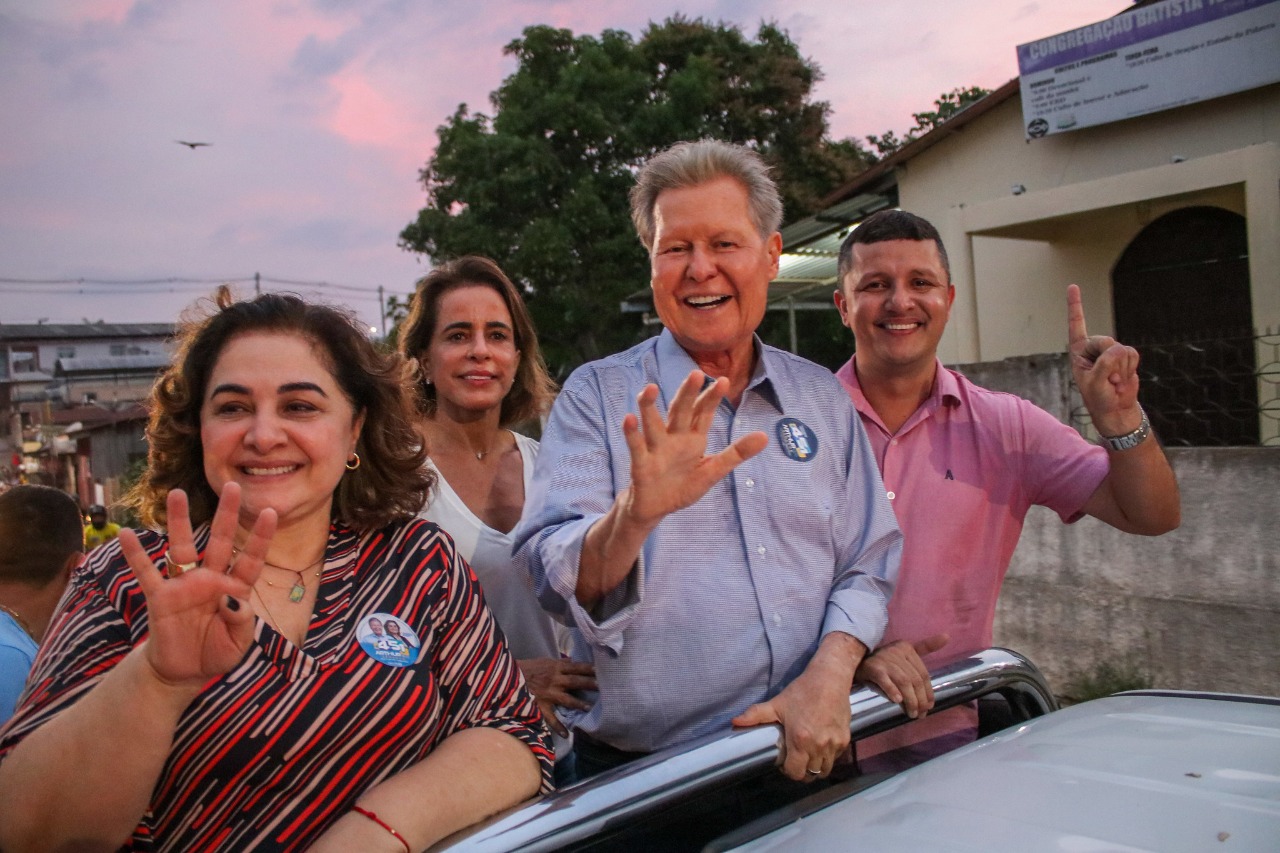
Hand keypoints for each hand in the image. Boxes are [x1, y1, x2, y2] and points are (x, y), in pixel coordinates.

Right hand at [118, 483, 275, 690]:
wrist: (184, 671)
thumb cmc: (216, 652)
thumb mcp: (238, 642)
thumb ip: (241, 620)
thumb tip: (232, 598)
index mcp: (235, 588)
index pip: (252, 558)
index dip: (261, 537)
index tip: (272, 511)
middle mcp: (211, 579)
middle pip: (221, 540)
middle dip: (228, 514)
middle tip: (233, 486)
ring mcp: (184, 585)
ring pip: (183, 546)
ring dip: (179, 521)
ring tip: (176, 493)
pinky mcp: (160, 596)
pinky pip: (146, 572)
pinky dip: (135, 555)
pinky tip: (125, 534)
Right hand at [517, 657, 596, 737]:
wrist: (506, 677)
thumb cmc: (526, 668)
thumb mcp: (543, 661)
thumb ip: (558, 664)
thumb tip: (572, 663)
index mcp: (555, 667)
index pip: (576, 667)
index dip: (589, 669)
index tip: (601, 670)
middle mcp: (554, 679)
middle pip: (575, 681)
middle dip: (589, 684)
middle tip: (603, 686)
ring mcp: (548, 693)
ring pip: (567, 699)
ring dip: (579, 704)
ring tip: (589, 708)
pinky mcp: (540, 705)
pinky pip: (550, 717)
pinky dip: (558, 726)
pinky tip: (566, 734)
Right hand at [621, 371, 767, 529]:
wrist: (656, 507)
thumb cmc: (683, 485)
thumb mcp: (713, 470)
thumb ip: (736, 453)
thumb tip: (765, 437)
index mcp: (693, 439)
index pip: (703, 414)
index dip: (712, 398)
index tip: (724, 380)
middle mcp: (673, 438)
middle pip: (680, 412)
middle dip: (687, 394)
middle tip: (695, 373)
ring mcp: (656, 449)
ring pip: (653, 424)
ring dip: (649, 406)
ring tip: (649, 387)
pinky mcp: (641, 464)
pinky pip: (636, 447)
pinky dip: (632, 434)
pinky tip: (629, 418)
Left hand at [731, 634, 863, 781]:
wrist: (830, 678)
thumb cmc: (802, 690)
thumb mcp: (777, 703)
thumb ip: (755, 715)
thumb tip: (735, 722)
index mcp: (800, 740)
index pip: (795, 773)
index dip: (788, 771)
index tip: (785, 762)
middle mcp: (819, 745)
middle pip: (810, 775)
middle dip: (802, 772)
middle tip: (796, 760)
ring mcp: (834, 744)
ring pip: (825, 769)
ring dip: (816, 767)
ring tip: (808, 755)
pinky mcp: (845, 739)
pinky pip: (836, 757)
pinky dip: (828, 756)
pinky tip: (820, 744)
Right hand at [855, 634, 948, 718]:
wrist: (853, 663)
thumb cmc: (882, 664)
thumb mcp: (903, 656)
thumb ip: (925, 647)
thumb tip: (947, 637)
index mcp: (906, 647)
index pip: (923, 673)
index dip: (928, 691)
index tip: (929, 705)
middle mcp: (896, 650)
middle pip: (915, 679)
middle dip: (920, 699)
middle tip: (920, 714)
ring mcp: (884, 659)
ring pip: (904, 682)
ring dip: (910, 700)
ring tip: (912, 713)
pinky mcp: (873, 668)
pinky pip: (885, 681)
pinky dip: (892, 691)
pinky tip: (897, 701)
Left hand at [1067, 284, 1142, 434]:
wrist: (1116, 410)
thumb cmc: (1099, 398)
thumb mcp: (1095, 382)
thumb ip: (1105, 364)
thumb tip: (1119, 349)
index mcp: (1079, 352)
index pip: (1076, 325)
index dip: (1075, 305)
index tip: (1073, 285)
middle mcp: (1094, 348)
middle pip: (1105, 341)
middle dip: (1108, 362)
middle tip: (1106, 380)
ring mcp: (1111, 351)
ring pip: (1121, 349)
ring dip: (1120, 369)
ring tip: (1113, 382)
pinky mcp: (1126, 356)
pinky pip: (1133, 355)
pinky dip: (1130, 369)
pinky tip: (1123, 380)